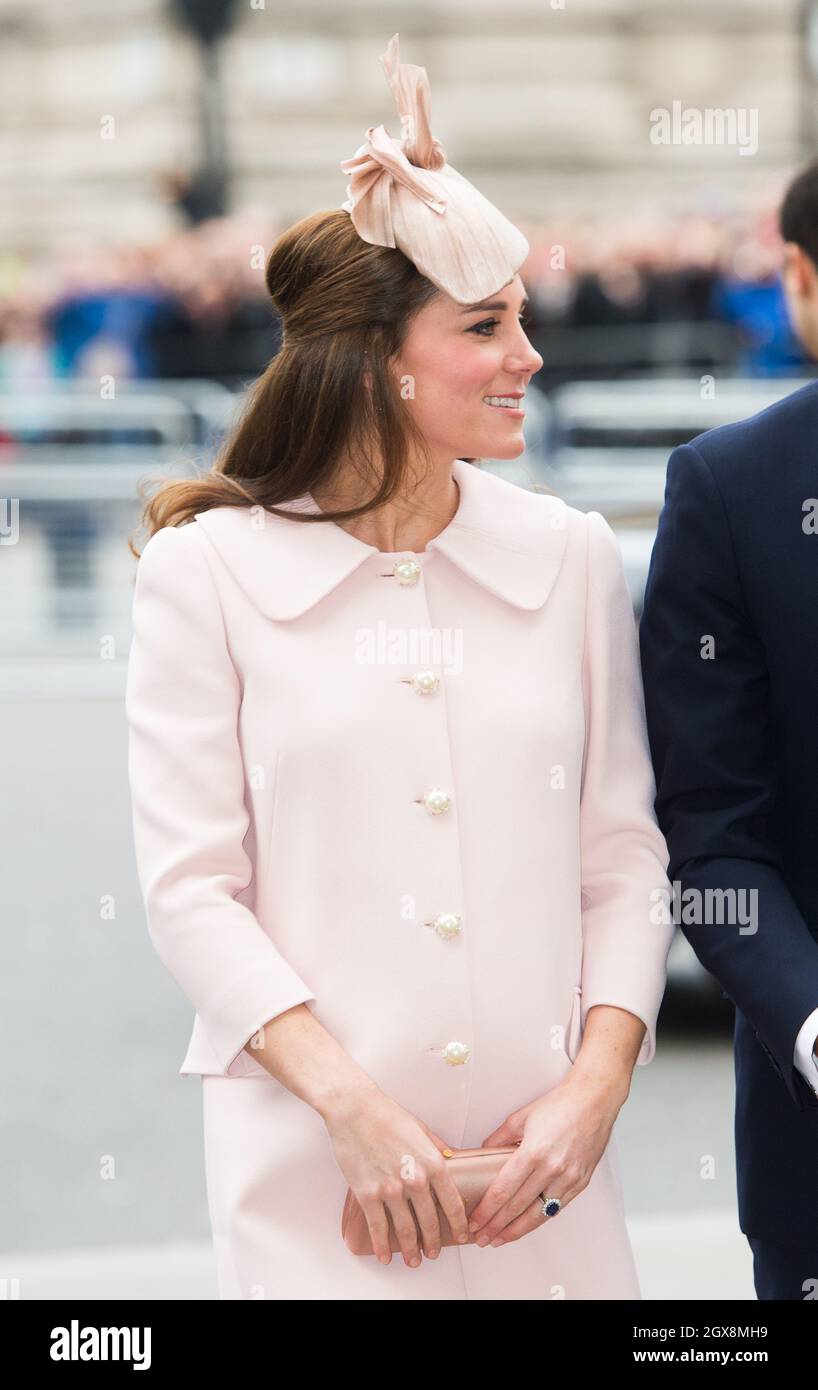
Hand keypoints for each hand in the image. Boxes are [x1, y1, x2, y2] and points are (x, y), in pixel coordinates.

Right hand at [323, 1086, 469, 1265]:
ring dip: (411, 1250)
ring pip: (405, 1231)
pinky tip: (385, 1255)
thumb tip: (451, 1160)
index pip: (452, 1203)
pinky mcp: (367, 1194)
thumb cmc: (386, 1115)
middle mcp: (415, 1180)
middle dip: (433, 1243)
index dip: (458, 1224)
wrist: (354, 1110)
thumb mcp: (422, 1129)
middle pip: (430, 1222)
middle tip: (433, 1253)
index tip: (461, 1235)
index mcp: (433, 1163)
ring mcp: (390, 1190)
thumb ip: (438, 1149)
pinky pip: (378, 1228)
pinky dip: (382, 1246)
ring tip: (414, 1260)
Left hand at [466, 1074, 623, 1246]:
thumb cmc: (558, 1104)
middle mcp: (552, 1169)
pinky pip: (556, 1208)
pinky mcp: (580, 1183)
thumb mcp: (520, 1117)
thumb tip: (484, 1153)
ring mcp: (568, 1178)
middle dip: (496, 1226)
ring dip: (516, 1231)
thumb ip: (499, 1138)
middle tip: (481, 1239)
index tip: (475, 1222)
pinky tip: (525, 1226)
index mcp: (533, 1152)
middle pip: (518, 1207)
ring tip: (499, 1240)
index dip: (487, 1210)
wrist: (594, 1100)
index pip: (504, 1190)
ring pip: (538, 1215)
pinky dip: (538, 1220)